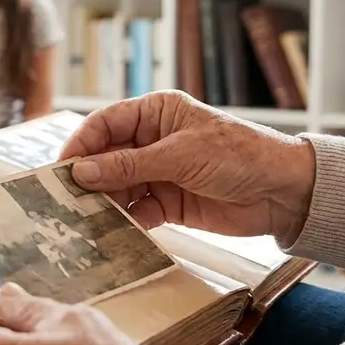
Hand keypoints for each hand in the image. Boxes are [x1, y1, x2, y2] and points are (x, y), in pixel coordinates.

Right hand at [59, 90, 315, 243]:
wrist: (283, 192)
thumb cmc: (239, 156)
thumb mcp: (180, 155)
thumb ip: (129, 165)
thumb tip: (81, 172)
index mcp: (156, 113)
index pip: (106, 124)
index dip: (81, 144)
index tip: (61, 169)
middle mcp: (153, 140)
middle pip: (107, 157)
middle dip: (89, 178)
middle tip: (64, 200)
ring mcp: (160, 172)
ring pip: (118, 186)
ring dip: (103, 202)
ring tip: (84, 219)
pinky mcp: (168, 203)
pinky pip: (136, 210)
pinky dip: (124, 221)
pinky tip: (112, 231)